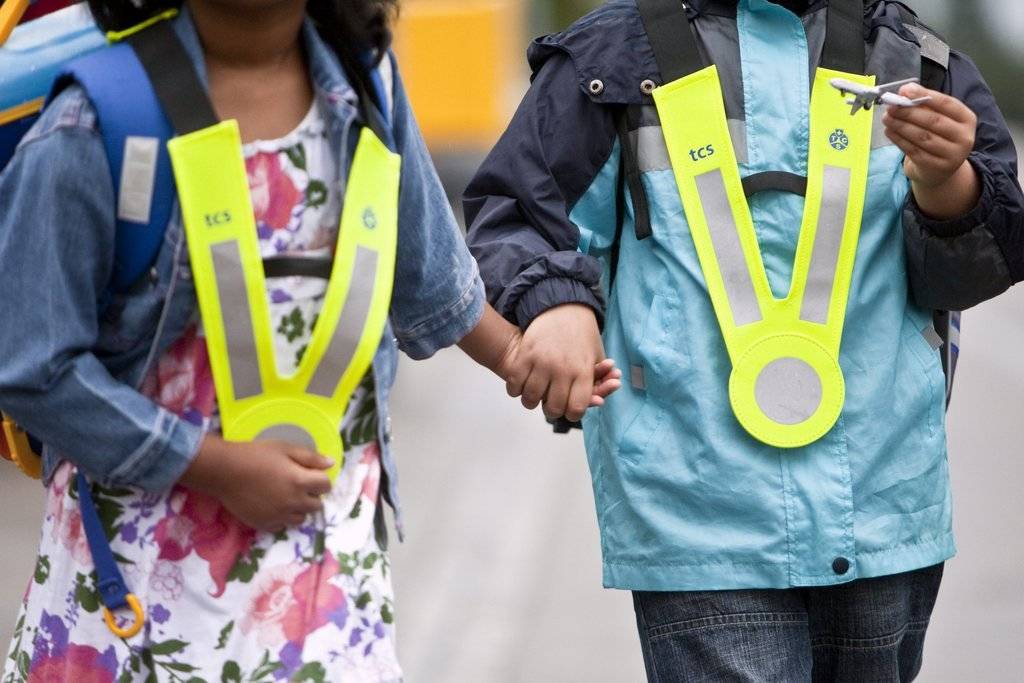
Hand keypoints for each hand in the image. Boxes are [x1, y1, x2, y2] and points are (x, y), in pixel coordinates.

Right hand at [180, 434, 332, 532]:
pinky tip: (273, 505)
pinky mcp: (265, 524)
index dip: (320, 479)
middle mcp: (293, 503)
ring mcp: (279, 516)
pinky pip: (282, 525)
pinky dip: (282, 517)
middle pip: (316, 505)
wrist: (224, 471)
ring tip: (286, 497)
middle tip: (298, 485)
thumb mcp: (285, 448)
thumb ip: (310, 457)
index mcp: (301, 482)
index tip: (311, 474)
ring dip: (299, 508)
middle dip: (312, 495)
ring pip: (302, 518)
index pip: (326, 486)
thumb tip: (330, 464)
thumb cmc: (255, 455)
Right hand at [498, 304, 621, 421]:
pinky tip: (521, 386)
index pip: (576, 408)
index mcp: (583, 371)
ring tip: (535, 396)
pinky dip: (515, 390)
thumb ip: (598, 380)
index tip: (570, 410)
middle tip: (552, 404)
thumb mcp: (597, 356)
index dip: (573, 414)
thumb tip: (599, 402)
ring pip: (530, 399)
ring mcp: (542, 362)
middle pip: (553, 407)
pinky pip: (514, 383)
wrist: (563, 307)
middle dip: (552, 411)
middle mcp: (562, 369)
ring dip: (531, 402)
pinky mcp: (525, 354)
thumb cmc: (583, 334)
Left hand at [883, 83, 981, 218]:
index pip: (947, 104)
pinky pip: (914, 150)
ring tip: (887, 118)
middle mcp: (964, 137)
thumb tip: (905, 90)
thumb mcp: (938, 119)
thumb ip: (924, 104)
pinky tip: (889, 131)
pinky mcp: (935, 167)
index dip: (925, 95)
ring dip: (901, 126)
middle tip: (891, 106)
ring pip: (922, 137)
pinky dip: (899, 140)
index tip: (905, 90)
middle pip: (933, 121)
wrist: (939, 170)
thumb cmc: (937, 137)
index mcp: (967, 119)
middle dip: (909, 112)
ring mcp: (951, 154)